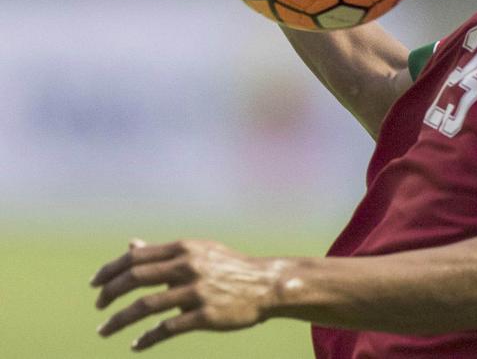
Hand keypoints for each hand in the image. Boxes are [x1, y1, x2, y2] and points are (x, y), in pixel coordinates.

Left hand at [92, 238, 283, 350]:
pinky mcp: (206, 315)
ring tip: (104, 330)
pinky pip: (167, 329)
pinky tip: (137, 345)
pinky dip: (147, 338)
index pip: (136, 257)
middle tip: (98, 306)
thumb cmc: (229, 268)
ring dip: (119, 320)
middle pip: (136, 279)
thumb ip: (163, 253)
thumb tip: (131, 245)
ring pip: (146, 306)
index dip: (111, 270)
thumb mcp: (198, 253)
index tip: (95, 284)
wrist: (267, 285)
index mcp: (184, 249)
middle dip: (110, 293)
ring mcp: (197, 291)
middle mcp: (188, 267)